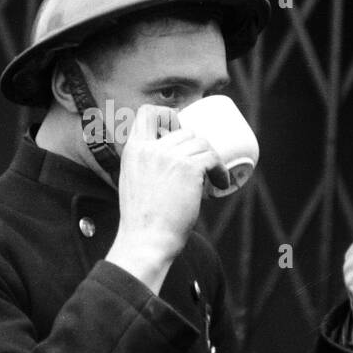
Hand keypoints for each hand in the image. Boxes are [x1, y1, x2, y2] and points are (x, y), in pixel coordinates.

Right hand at [106, 104, 222, 292]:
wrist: (147, 240)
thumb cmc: (142, 220)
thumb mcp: (132, 181)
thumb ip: (143, 164)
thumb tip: (167, 158)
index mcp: (134, 150)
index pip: (148, 112)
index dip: (168, 116)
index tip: (178, 132)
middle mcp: (150, 149)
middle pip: (185, 131)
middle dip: (198, 148)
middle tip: (202, 168)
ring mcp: (170, 157)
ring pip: (202, 143)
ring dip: (211, 159)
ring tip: (212, 178)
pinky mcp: (188, 169)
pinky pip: (213, 158)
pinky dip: (220, 171)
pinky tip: (220, 183)